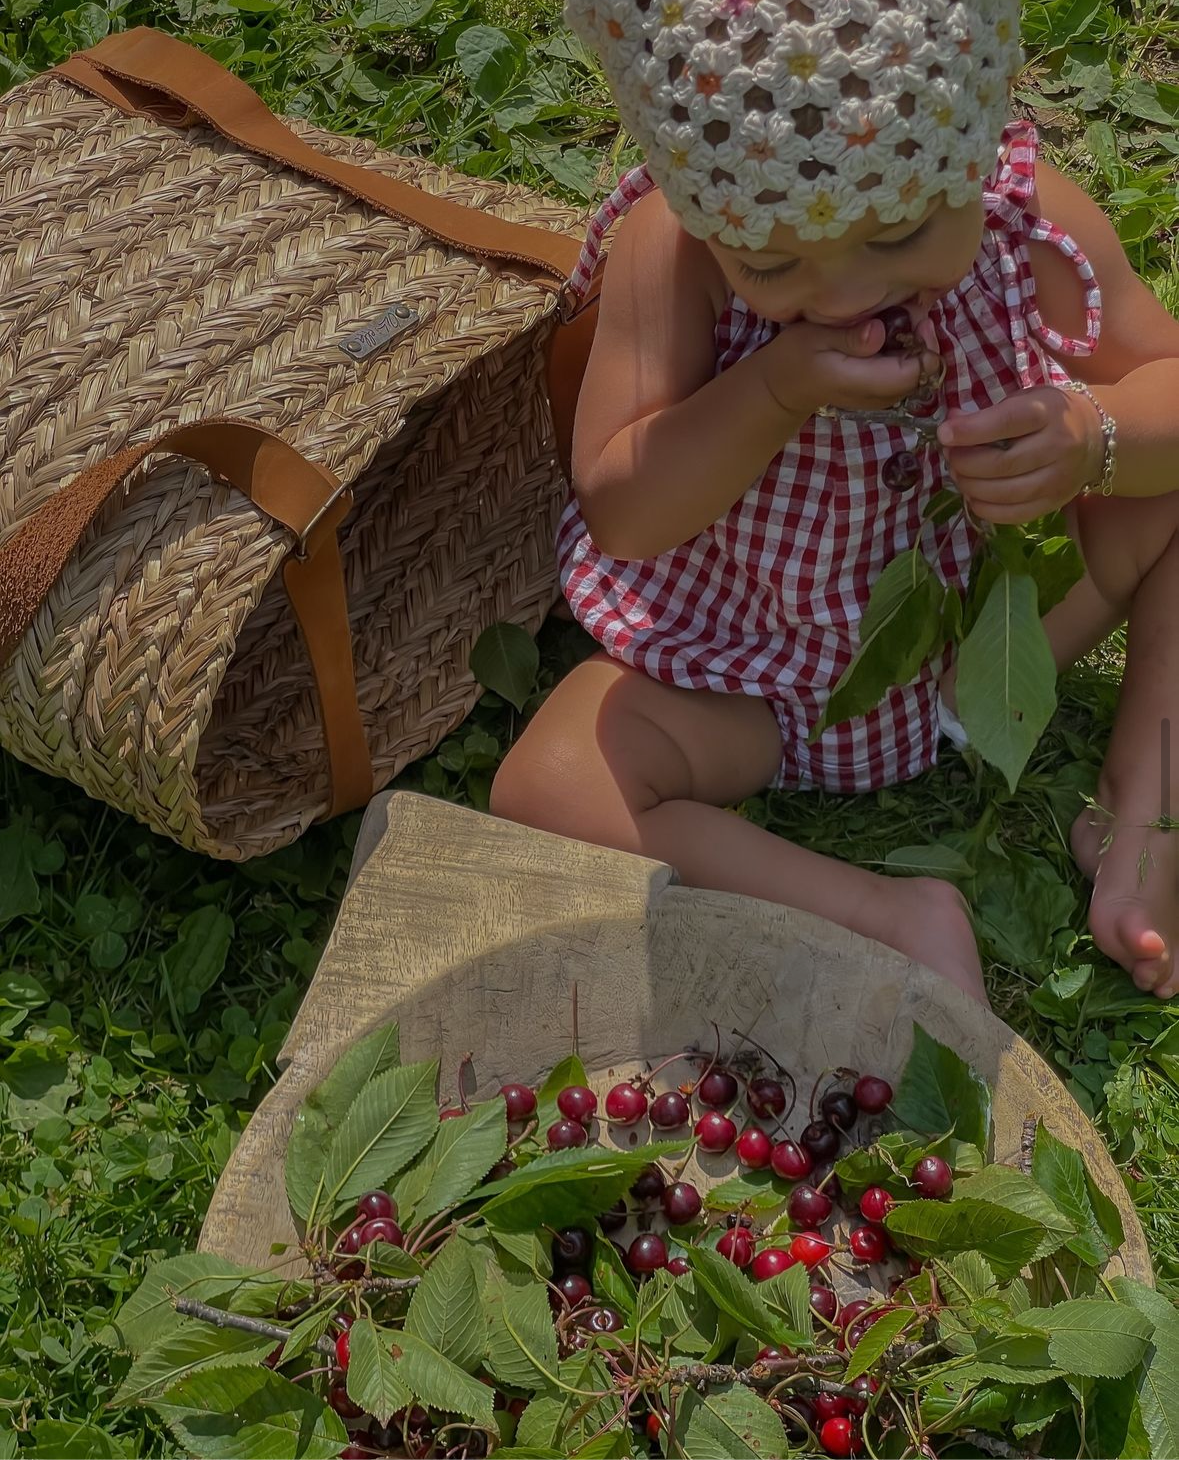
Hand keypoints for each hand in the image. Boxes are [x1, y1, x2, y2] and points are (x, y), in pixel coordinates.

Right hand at [758, 316, 942, 416]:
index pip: (915, 372)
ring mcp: (880, 398)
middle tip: (908, 312)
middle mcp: (878, 396)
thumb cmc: (795, 358)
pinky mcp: (879, 393)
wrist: (783, 387)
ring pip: (917, 373)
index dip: (924, 343)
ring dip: (914, 345)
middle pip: (923, 373)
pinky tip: (889, 335)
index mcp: (863, 383)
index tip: (914, 317)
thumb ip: (849, 338)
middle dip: (922, 341)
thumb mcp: (814, 338)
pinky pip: (905, 373)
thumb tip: (879, 333)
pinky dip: (905, 352)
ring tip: (898, 319)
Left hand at [935, 386, 1103, 523]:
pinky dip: (984, 508)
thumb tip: (949, 424)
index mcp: (1048, 412)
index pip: (1006, 422)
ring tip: (959, 474)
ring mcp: (1057, 479)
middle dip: (964, 462)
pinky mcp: (1054, 503)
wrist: (1097, 437)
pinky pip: (1012, 514)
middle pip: (1000, 463)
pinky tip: (974, 496)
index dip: (970, 431)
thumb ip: (987, 413)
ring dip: (970, 486)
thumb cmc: (1050, 415)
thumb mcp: (1025, 401)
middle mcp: (1058, 446)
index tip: (944, 434)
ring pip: (1003, 492)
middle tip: (950, 456)